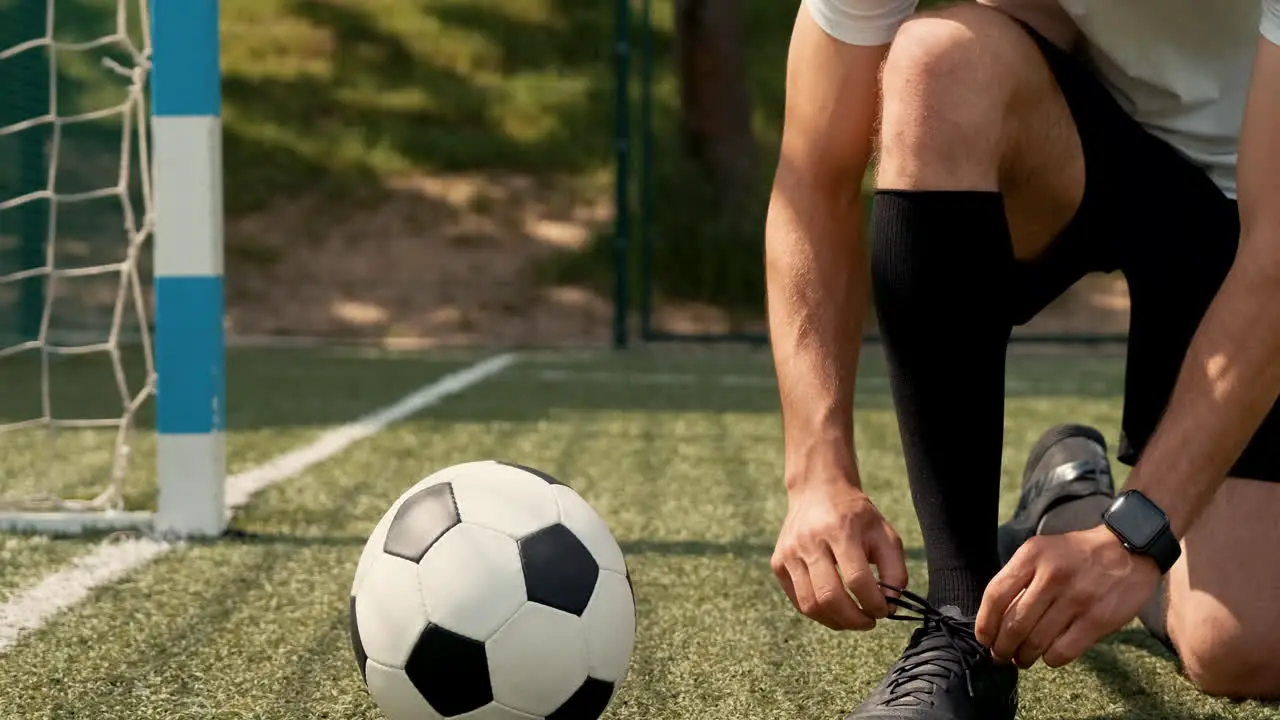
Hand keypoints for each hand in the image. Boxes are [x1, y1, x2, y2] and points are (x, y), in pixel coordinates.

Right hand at [771, 476, 907, 630]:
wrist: (817, 491)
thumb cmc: (856, 516)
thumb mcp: (884, 534)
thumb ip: (895, 570)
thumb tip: (889, 606)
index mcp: (839, 529)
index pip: (856, 579)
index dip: (874, 603)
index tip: (885, 610)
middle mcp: (809, 541)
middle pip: (830, 596)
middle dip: (854, 619)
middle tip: (869, 622)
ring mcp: (789, 553)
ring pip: (810, 605)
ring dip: (837, 622)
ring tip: (853, 620)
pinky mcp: (778, 564)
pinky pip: (798, 601)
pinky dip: (819, 613)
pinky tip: (835, 609)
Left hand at [975, 525, 1163, 668]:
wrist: (1129, 548)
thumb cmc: (1077, 555)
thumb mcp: (1042, 551)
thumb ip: (1020, 578)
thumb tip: (995, 619)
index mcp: (1032, 556)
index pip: (995, 595)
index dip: (984, 623)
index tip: (984, 638)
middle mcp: (1052, 576)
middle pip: (1014, 624)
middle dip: (1003, 647)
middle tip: (1001, 655)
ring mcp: (1076, 598)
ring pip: (1036, 642)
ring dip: (1024, 657)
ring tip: (1022, 659)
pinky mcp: (1098, 619)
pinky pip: (1062, 651)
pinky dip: (1050, 659)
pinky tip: (1049, 655)